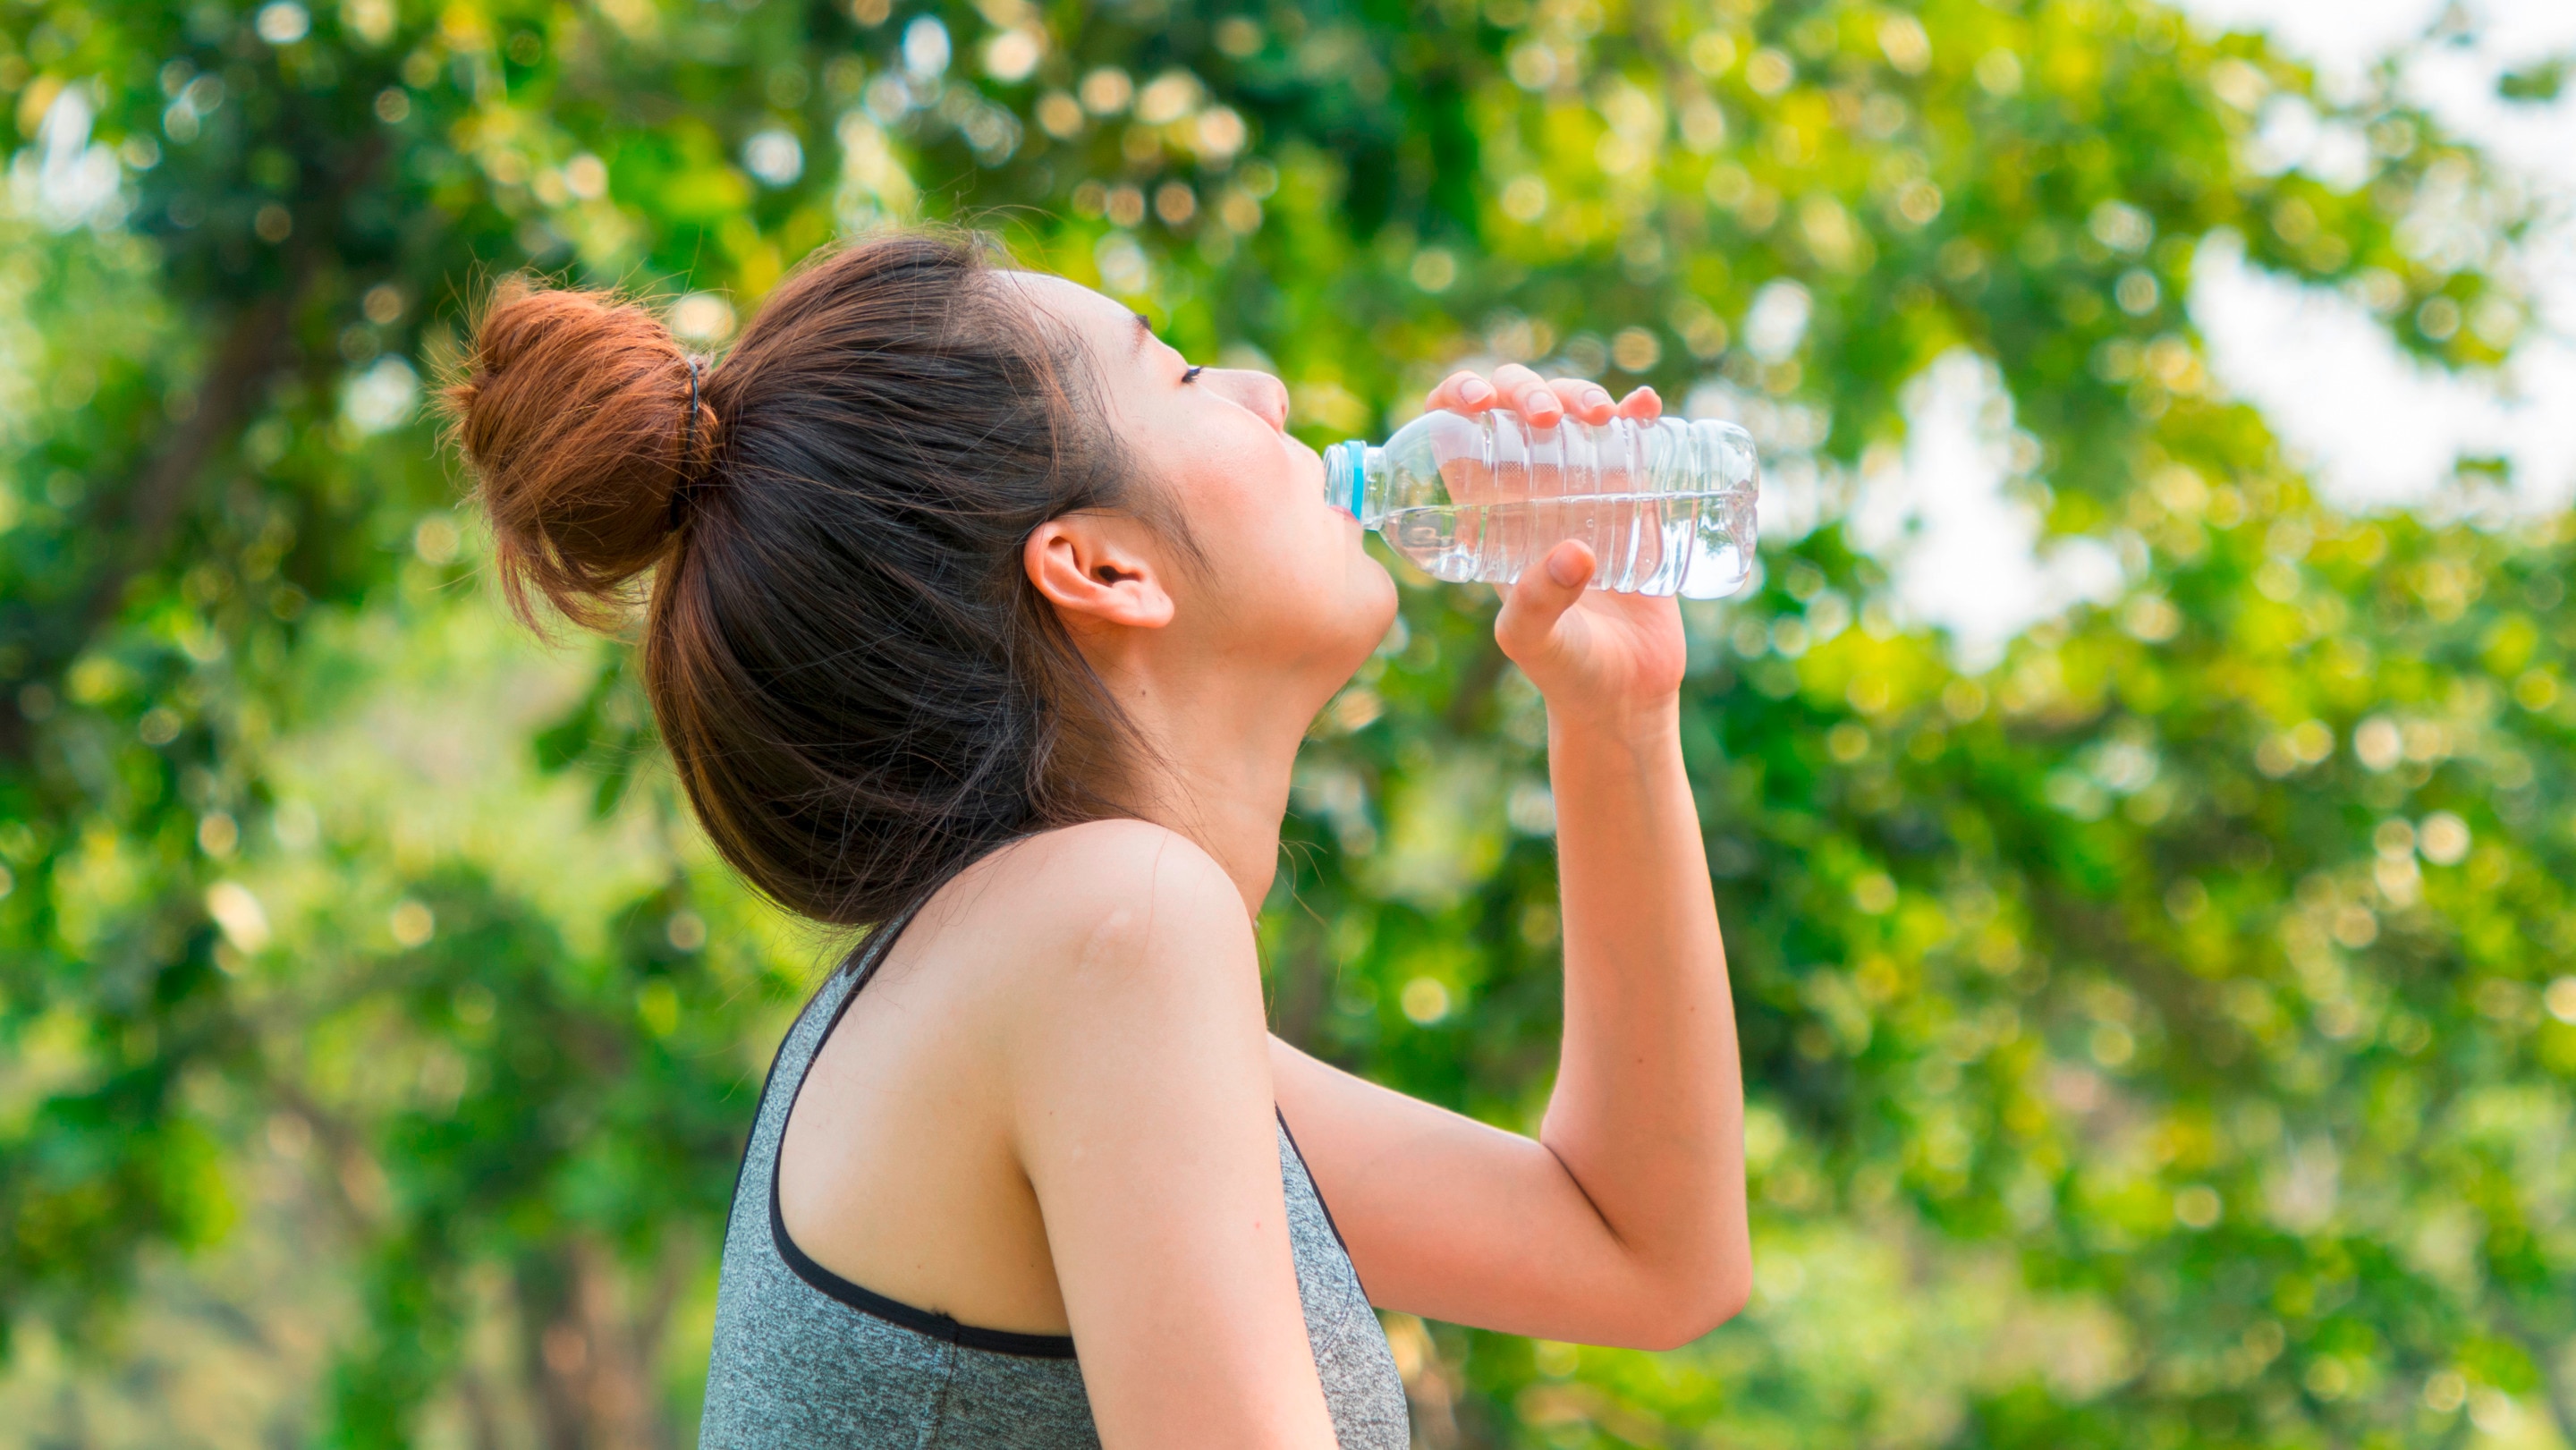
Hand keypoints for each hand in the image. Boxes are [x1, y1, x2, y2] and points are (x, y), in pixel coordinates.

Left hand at [1422, 367, 1686, 737]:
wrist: (1627, 695)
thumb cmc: (1565, 672)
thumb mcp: (1533, 641)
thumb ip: (1538, 604)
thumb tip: (1575, 551)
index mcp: (1486, 514)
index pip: (1454, 435)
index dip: (1454, 397)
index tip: (1478, 402)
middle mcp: (1529, 492)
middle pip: (1515, 407)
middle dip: (1526, 387)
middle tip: (1548, 417)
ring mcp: (1582, 489)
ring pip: (1571, 411)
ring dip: (1581, 393)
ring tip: (1602, 416)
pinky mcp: (1634, 498)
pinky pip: (1632, 439)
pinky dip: (1638, 412)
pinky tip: (1646, 406)